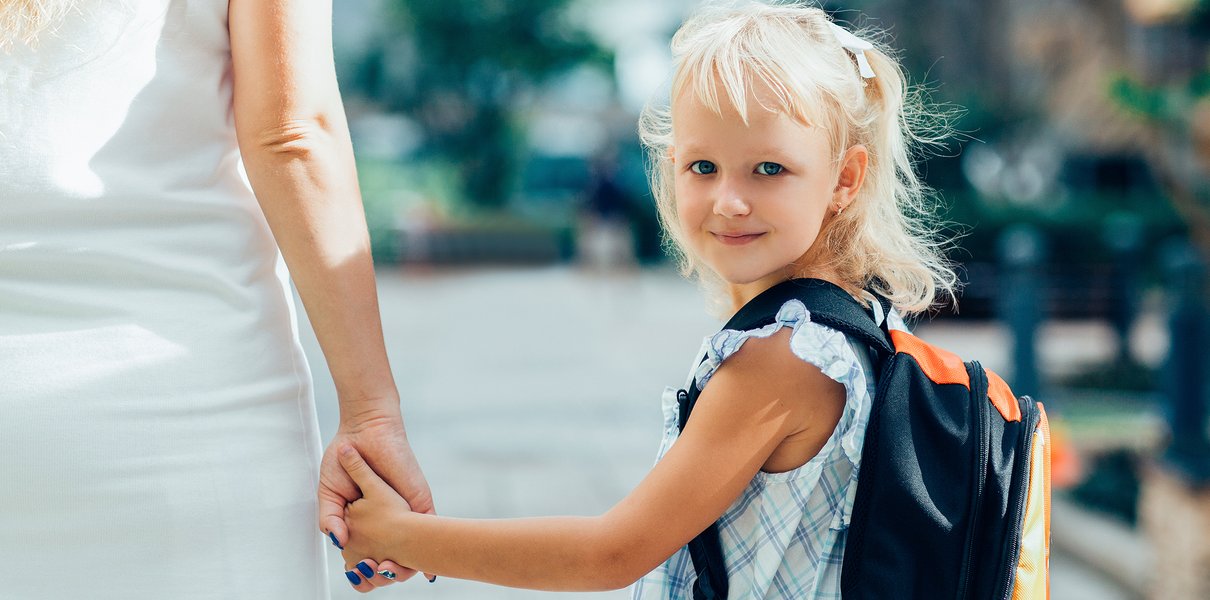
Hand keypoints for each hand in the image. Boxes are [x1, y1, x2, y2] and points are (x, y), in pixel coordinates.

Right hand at [318, 409, 433, 587]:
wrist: (365, 431)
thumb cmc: (344, 459)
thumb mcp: (329, 493)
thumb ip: (330, 519)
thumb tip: (339, 543)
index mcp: (365, 522)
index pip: (367, 556)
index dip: (364, 571)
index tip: (357, 575)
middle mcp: (387, 520)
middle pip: (392, 558)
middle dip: (387, 573)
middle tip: (378, 573)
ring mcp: (405, 512)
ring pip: (414, 549)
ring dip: (407, 566)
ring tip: (393, 571)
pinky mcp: (421, 502)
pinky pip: (430, 528)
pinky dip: (428, 547)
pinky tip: (425, 563)